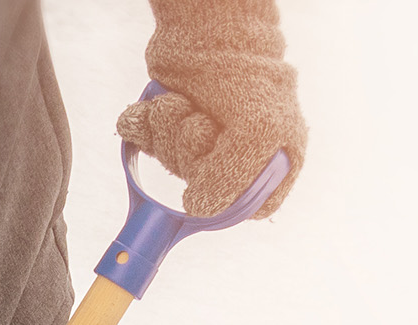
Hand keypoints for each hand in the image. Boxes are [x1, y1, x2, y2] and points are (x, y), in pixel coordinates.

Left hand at [117, 0, 306, 219]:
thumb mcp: (257, 132)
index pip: (244, 207)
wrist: (208, 22)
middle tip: (199, 119)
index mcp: (273, 160)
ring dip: (167, 131)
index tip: (213, 165)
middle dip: (189, 150)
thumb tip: (196, 208)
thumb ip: (232, 180)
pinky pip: (147, 144)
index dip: (221, 194)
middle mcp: (239, 155)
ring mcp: (205, 140)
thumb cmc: (244, 72)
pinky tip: (152, 107)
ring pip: (171, 163)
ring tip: (179, 102)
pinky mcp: (174, 124)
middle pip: (200, 187)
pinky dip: (143, 125)